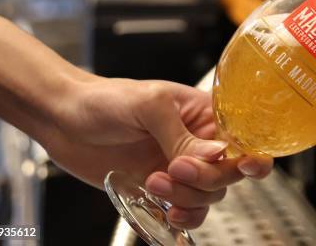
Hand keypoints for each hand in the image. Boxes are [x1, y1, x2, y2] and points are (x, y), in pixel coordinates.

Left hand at [40, 76, 272, 228]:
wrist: (65, 120)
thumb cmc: (106, 99)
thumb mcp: (148, 105)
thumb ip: (183, 134)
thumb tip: (218, 154)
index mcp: (204, 114)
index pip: (243, 137)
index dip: (250, 154)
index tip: (247, 166)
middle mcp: (198, 142)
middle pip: (228, 173)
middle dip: (204, 178)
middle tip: (174, 168)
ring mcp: (180, 168)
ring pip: (209, 196)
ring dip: (186, 197)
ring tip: (154, 180)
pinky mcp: (161, 189)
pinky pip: (187, 212)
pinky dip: (182, 217)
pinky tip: (165, 209)